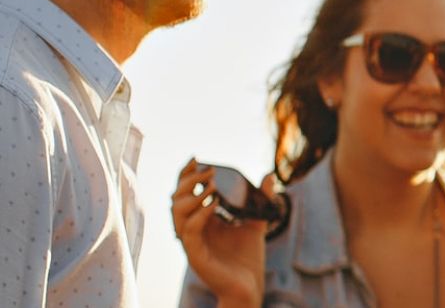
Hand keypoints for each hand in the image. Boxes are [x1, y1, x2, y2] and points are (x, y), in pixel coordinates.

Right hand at [172, 159, 271, 306]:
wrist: (249, 286)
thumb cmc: (247, 258)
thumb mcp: (256, 222)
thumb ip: (261, 200)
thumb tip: (269, 175)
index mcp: (201, 220)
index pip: (185, 193)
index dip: (186, 175)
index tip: (197, 158)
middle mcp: (192, 229)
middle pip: (176, 199)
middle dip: (189, 181)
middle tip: (209, 171)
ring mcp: (191, 242)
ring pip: (176, 214)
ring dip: (192, 196)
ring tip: (212, 186)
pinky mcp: (195, 255)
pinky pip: (188, 232)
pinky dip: (199, 215)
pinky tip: (214, 205)